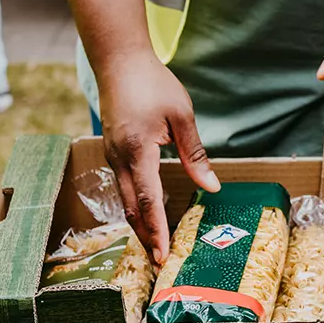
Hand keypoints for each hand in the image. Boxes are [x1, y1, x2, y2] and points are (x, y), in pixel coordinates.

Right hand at [98, 50, 219, 263]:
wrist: (118, 61)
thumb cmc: (152, 83)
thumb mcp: (181, 116)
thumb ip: (194, 154)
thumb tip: (212, 187)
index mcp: (138, 151)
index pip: (148, 200)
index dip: (157, 230)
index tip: (163, 255)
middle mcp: (119, 159)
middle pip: (131, 208)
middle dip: (146, 235)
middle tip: (159, 261)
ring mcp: (111, 156)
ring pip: (124, 199)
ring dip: (139, 222)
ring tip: (155, 243)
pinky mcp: (111, 151)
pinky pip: (122, 186)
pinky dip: (134, 204)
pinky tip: (146, 213)